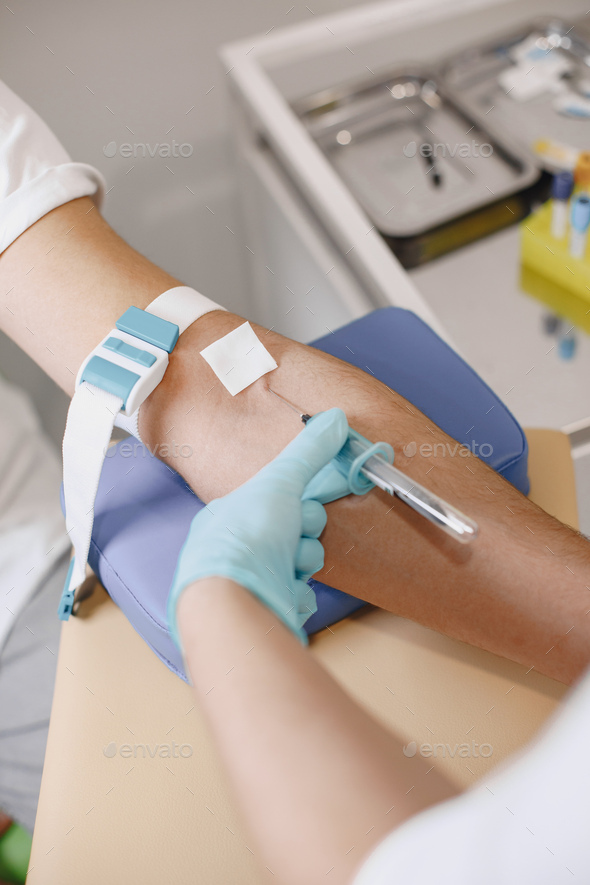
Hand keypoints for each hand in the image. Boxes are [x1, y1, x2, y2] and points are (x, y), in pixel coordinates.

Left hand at [168, 408, 348, 645]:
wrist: (237, 602)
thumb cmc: (245, 539)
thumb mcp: (280, 481)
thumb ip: (309, 452)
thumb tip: (335, 418)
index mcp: (231, 514)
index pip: (277, 498)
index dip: (297, 499)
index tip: (305, 502)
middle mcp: (237, 547)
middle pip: (294, 529)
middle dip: (304, 531)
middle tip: (295, 531)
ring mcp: (253, 579)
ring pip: (301, 561)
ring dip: (304, 560)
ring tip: (290, 563)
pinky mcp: (268, 607)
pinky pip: (301, 593)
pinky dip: (300, 591)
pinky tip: (287, 589)